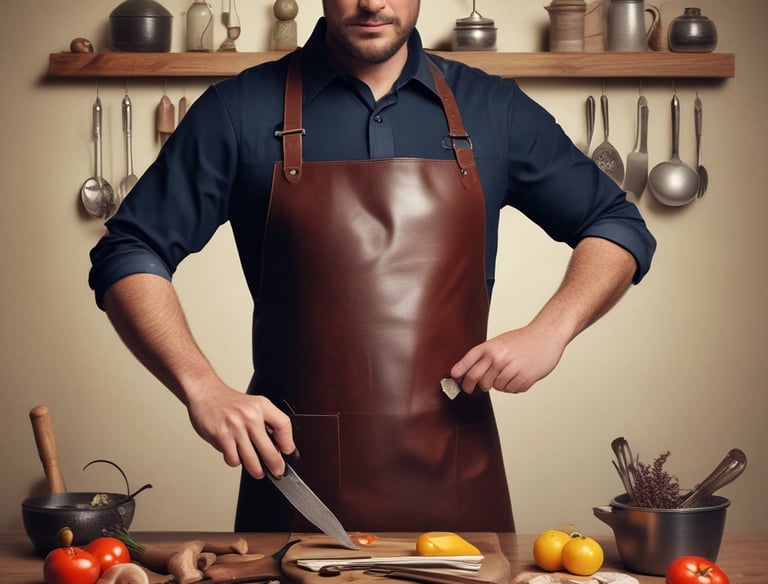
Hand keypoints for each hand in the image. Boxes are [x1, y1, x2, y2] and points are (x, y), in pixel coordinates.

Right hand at [185, 381, 295, 478]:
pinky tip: (234, 454)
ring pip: (251, 460)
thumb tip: (278, 446)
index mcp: (262, 406)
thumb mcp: (254, 405)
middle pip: (270, 450)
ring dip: (256, 470)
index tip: (288, 451)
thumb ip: (266, 422)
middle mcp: (250, 416)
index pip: (283, 425)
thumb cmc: (229, 402)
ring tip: (257, 470)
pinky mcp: (222, 436)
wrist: (206, 393)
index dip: (288, 441)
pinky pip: (233, 459)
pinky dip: (235, 461)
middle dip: (276, 466)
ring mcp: (236, 427)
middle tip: (277, 471)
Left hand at [450, 324, 566, 393]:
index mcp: (490, 347)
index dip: (459, 372)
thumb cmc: (522, 339)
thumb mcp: (500, 342)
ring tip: (508, 372)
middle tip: (471, 388)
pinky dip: (513, 386)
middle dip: (471, 387)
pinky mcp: (524, 379)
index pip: (469, 361)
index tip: (453, 379)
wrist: (546, 336)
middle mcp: (498, 358)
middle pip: (477, 379)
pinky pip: (510, 390)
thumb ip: (485, 355)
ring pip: (495, 387)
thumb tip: (467, 372)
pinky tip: (519, 375)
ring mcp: (511, 369)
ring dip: (498, 385)